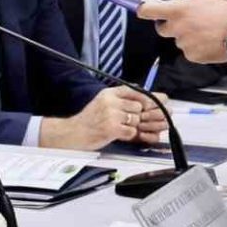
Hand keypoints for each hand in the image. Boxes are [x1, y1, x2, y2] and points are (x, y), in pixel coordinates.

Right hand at [39, 86, 163, 150]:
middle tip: (128, 121)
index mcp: (108, 93)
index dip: (146, 98)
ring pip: (135, 120)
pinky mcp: (111, 128)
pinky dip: (127, 135)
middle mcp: (110, 101)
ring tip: (119, 127)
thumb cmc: (89, 120)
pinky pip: (131, 132)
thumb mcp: (102, 102)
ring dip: (131, 126)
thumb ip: (120, 98)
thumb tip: (143, 97)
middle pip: (138, 107)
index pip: (134, 90)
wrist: (73, 133)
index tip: (153, 103)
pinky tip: (116, 134)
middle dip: (136, 116)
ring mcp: (111, 115)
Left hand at [140, 0, 226, 63]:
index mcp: (179, 10)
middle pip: (162, 29)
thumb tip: (182, 3)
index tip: (142, 10)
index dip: (143, 10)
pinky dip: (197, 49)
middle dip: (171, 26)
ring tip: (207, 32)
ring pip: (179, 41)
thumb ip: (190, 1)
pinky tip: (210, 42)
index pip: (149, 10)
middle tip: (187, 23)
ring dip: (188, 37)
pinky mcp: (192, 56)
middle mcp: (178, 27)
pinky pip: (189, 52)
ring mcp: (184, 43)